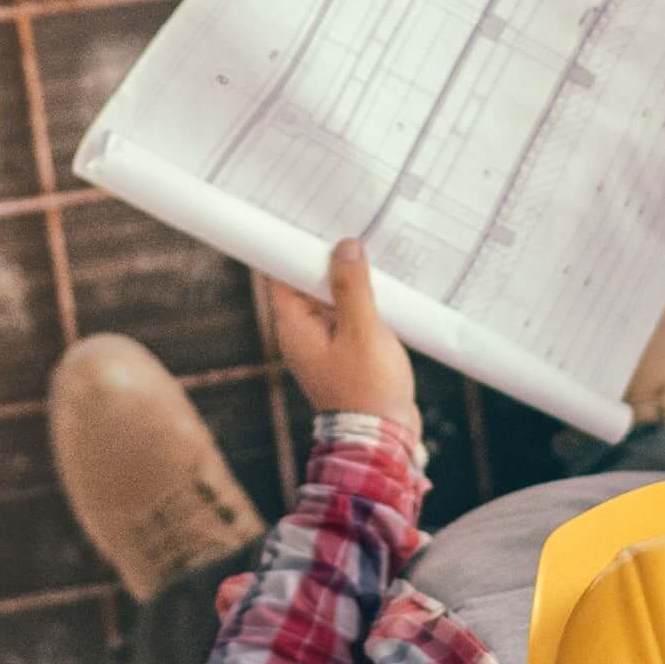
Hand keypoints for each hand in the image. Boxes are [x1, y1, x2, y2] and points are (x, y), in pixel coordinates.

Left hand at [265, 238, 419, 436]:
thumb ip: (352, 287)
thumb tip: (345, 247)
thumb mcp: (362, 331)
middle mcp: (302, 333)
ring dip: (349, 280)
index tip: (311, 222)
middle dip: (328, 259)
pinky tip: (383, 288)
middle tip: (349, 228)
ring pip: (331, 298)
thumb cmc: (367, 391)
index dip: (294, 247)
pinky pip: (348, 317)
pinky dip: (361, 301)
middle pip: (307, 283)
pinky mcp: (345, 353)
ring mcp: (324, 344)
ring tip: (371, 251)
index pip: (280, 274)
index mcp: (294, 326)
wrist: (383, 440)